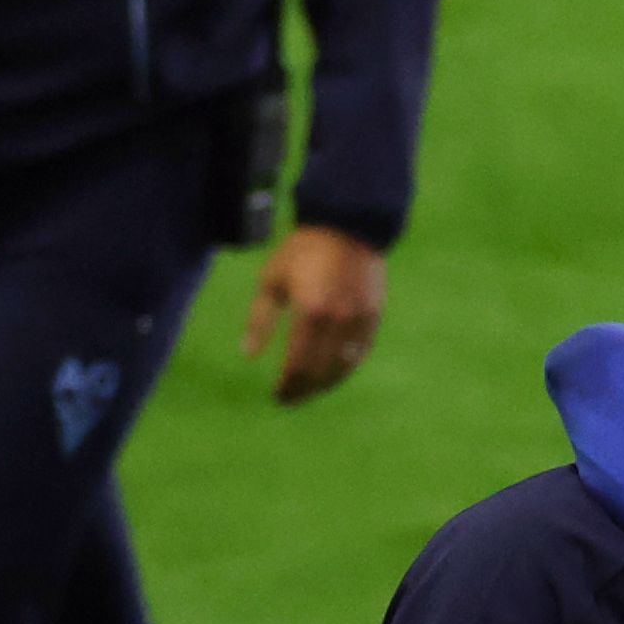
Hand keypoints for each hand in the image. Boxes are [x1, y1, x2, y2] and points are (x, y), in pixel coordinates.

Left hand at [243, 225, 386, 405]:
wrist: (347, 224)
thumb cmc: (302, 250)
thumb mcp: (272, 280)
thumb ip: (260, 320)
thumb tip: (248, 355)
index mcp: (311, 312)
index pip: (299, 365)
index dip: (288, 386)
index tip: (277, 396)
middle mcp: (338, 320)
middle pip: (321, 372)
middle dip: (304, 390)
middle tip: (290, 399)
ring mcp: (360, 319)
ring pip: (344, 367)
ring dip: (325, 384)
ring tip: (310, 390)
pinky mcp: (374, 316)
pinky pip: (360, 353)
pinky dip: (346, 368)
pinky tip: (333, 374)